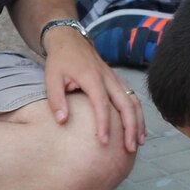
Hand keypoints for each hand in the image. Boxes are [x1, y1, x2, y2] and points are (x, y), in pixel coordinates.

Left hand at [41, 26, 144, 151]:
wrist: (69, 40)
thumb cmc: (60, 61)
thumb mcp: (51, 78)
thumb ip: (56, 100)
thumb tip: (62, 121)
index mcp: (91, 77)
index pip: (101, 104)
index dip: (104, 124)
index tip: (103, 142)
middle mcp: (107, 78)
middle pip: (126, 104)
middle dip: (130, 127)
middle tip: (129, 149)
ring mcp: (115, 78)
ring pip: (133, 101)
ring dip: (138, 122)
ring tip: (139, 142)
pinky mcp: (117, 80)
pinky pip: (132, 97)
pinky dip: (137, 114)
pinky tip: (138, 129)